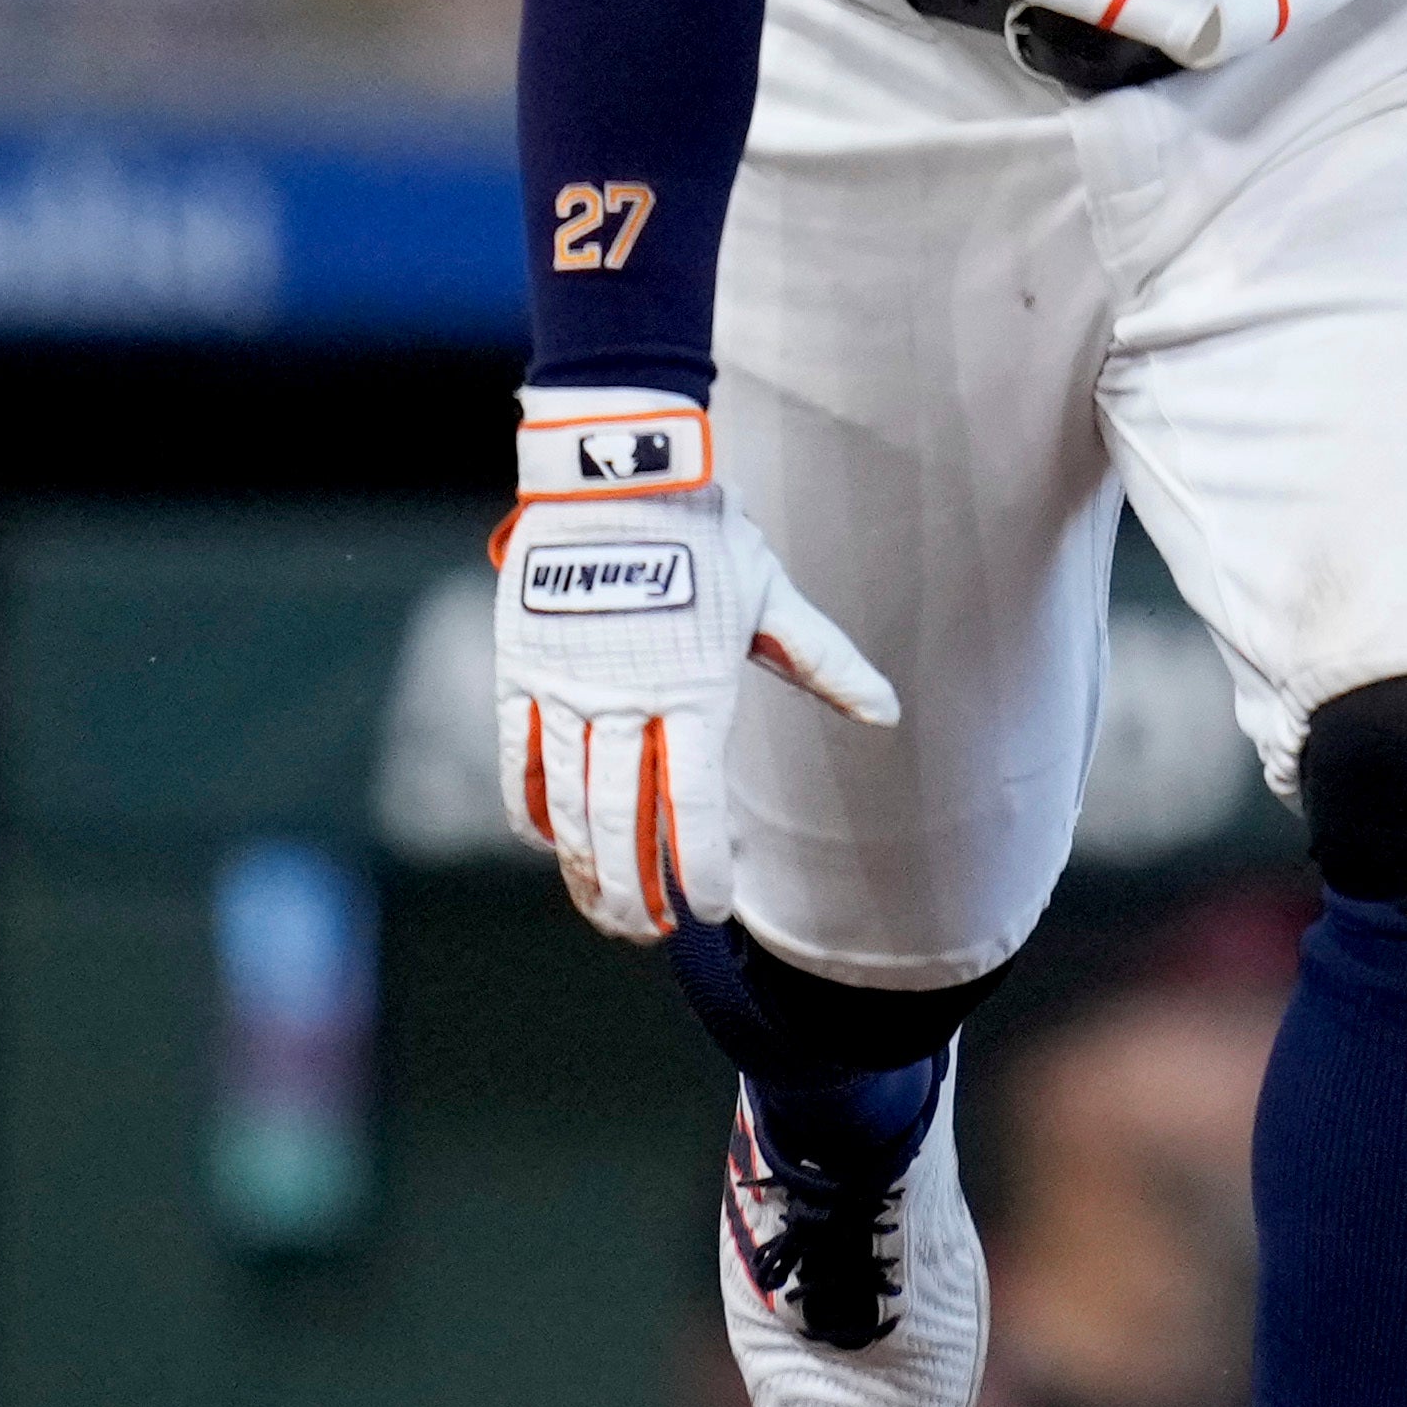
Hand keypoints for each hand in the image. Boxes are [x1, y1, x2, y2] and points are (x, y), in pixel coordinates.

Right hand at [498, 390, 895, 942]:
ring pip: (566, 805)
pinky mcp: (520, 669)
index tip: (708, 912)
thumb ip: (823, 661)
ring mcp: (566, 687)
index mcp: (693, 690)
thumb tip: (887, 713)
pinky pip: (519, 757)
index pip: (692, 806)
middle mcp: (625, 699)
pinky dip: (530, 809)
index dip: (700, 867)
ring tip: (605, 913)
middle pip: (620, 823)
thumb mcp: (772, 595)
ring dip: (584, 869)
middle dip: (634, 893)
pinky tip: (548, 845)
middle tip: (649, 935)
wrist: (618, 471)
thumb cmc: (706, 532)